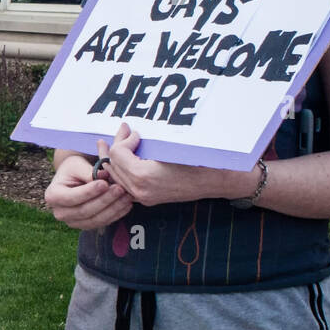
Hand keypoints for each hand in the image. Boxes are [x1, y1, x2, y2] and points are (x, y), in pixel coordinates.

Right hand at [45, 152, 133, 228]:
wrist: (74, 178)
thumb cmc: (74, 169)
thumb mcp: (77, 165)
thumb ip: (88, 171)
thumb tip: (104, 177)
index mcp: (52, 196)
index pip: (71, 197)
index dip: (89, 192)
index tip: (104, 183)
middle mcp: (60, 213)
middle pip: (84, 211)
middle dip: (104, 200)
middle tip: (120, 189)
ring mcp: (73, 222)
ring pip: (95, 220)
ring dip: (113, 209)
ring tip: (127, 196)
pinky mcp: (86, 226)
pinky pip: (102, 223)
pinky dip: (116, 214)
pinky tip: (127, 205)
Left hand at [102, 122, 240, 205]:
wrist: (215, 181)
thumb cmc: (196, 160)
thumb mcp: (167, 146)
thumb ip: (142, 142)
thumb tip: (127, 132)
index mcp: (142, 176)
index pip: (117, 154)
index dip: (123, 139)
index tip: (134, 131)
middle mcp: (139, 190)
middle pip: (113, 165)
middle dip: (116, 145)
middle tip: (122, 130)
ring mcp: (143, 197)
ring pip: (116, 176)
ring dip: (116, 158)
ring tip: (117, 141)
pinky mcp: (147, 199)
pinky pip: (125, 184)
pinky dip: (122, 170)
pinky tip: (123, 159)